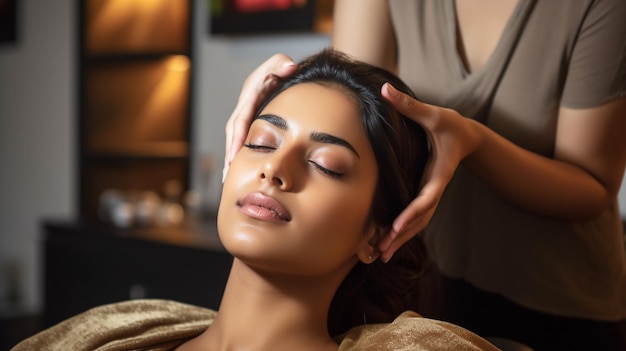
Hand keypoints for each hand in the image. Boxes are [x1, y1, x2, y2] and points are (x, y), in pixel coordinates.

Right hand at [223, 54, 296, 180]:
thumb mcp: (279, 62)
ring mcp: (246, 116)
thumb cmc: (280, 69)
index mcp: (248, 97)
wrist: (281, 73)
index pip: (241, 120)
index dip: (237, 140)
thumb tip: (290, 67)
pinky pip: (242, 141)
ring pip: (235, 140)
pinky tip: (238, 172)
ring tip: (228, 180)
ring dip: (231, 158)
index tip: (233, 157)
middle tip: (227, 175)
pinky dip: (238, 156)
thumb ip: (281, 63)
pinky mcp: (250, 123)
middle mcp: (243, 108)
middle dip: (229, 154)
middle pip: (234, 134)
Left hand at [377, 83, 481, 261]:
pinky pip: (416, 217)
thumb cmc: (452, 125)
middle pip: (420, 218)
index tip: (397, 225)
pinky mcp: (427, 194)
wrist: (469, 137)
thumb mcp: (433, 113)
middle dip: (401, 235)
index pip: (427, 197)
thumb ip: (409, 105)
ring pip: (418, 222)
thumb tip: (385, 90)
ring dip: (401, 239)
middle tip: (381, 250)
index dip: (413, 212)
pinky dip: (403, 231)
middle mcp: (436, 188)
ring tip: (380, 255)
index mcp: (439, 173)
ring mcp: (432, 193)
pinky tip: (388, 241)